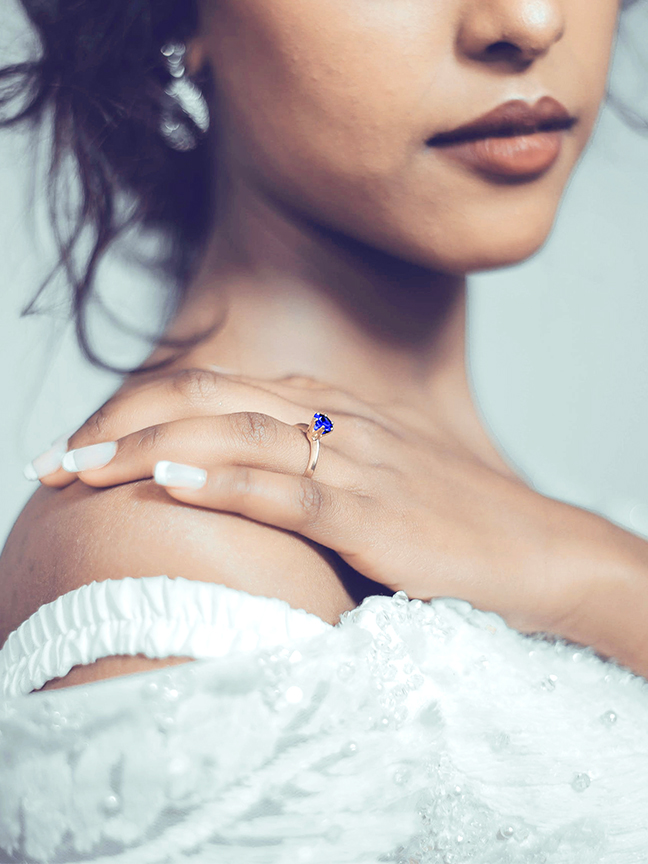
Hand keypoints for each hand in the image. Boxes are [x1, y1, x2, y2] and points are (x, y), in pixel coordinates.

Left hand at [28, 367, 586, 637]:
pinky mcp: (371, 511)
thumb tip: (238, 486)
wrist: (532, 549)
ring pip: (230, 439)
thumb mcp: (368, 476)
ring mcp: (352, 461)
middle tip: (53, 458)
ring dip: (146, 450)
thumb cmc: (445, 519)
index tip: (83, 443)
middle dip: (120, 427)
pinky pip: (283, 491)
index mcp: (328, 406)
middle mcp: (333, 419)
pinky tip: (168, 481)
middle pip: (206, 403)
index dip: (140, 410)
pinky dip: (220, 482)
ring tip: (77, 468)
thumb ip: (307, 468)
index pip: (215, 391)